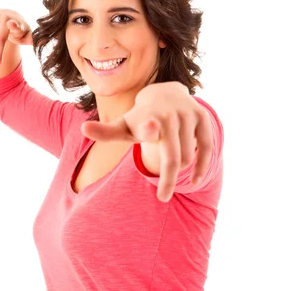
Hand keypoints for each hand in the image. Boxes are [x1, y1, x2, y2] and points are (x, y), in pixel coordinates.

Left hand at [80, 81, 213, 201]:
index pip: (148, 126)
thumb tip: (83, 129)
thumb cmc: (140, 119)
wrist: (165, 93)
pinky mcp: (202, 118)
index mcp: (147, 117)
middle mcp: (169, 115)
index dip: (150, 128)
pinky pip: (207, 148)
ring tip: (171, 164)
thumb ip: (105, 132)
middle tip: (162, 197)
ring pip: (188, 156)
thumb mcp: (123, 126)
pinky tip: (194, 180)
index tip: (151, 127)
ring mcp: (188, 115)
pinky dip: (202, 166)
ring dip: (180, 167)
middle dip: (168, 180)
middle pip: (173, 158)